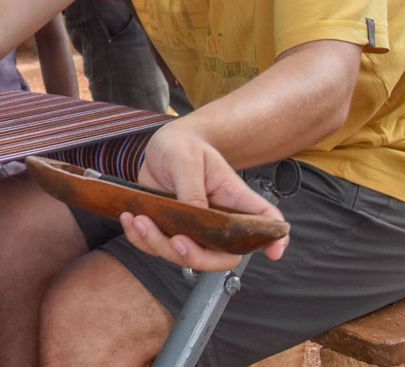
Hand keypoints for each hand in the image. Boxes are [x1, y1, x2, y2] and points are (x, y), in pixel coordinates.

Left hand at [123, 121, 288, 271]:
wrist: (162, 147)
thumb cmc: (183, 146)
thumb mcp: (186, 159)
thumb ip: (191, 188)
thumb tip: (195, 216)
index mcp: (233, 199)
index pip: (265, 221)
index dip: (274, 240)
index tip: (274, 252)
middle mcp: (217, 220)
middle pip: (221, 256)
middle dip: (196, 257)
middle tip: (175, 240)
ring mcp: (193, 229)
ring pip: (184, 256)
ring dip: (159, 246)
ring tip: (138, 220)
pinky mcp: (169, 229)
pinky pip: (157, 247)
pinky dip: (141, 240)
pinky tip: (129, 219)